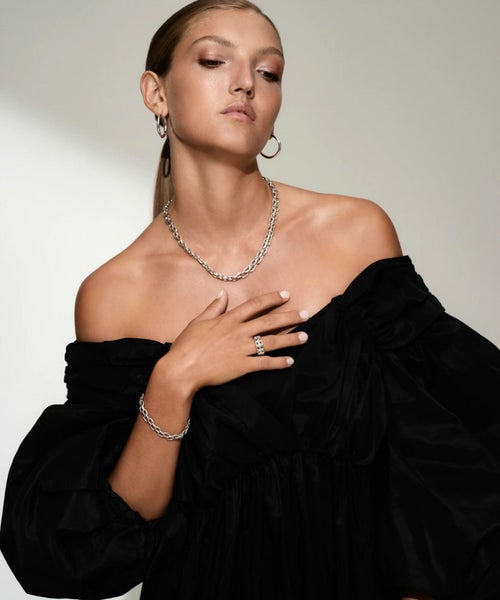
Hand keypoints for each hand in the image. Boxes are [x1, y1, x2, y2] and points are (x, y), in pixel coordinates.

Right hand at [154, 289, 308, 395]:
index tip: (286, 295)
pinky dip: (278, 362)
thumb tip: (223, 293)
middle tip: (306, 314)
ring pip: (271, 342)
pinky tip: (290, 361)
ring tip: (305, 336)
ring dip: (290, 339)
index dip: (272, 299)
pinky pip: (264, 363)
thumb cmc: (186, 345)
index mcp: (228, 319)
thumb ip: (214, 308)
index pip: (255, 305)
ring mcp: (241, 349)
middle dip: (290, 317)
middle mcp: (238, 332)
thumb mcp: (198, 322)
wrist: (181, 369)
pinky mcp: (242, 367)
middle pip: (269, 322)